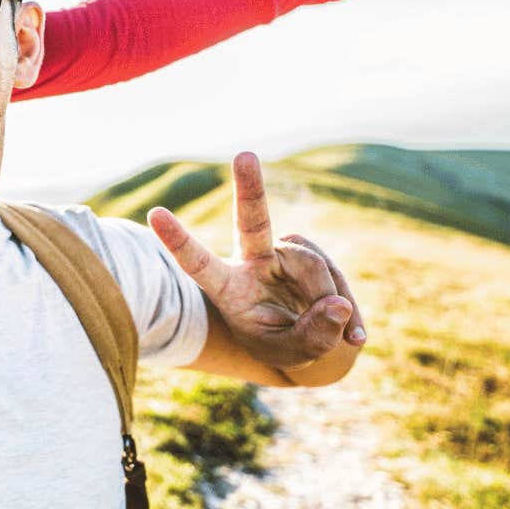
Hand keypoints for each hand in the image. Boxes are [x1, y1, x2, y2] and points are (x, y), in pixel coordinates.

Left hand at [147, 152, 365, 370]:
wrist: (308, 343)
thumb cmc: (282, 346)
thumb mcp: (289, 354)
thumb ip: (311, 336)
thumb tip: (337, 305)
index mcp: (228, 288)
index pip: (199, 263)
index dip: (179, 240)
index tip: (154, 213)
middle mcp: (252, 261)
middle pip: (252, 222)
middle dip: (250, 188)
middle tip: (245, 155)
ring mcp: (283, 253)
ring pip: (314, 267)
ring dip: (329, 305)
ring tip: (333, 337)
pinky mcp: (309, 252)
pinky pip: (334, 274)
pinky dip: (347, 308)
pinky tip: (355, 335)